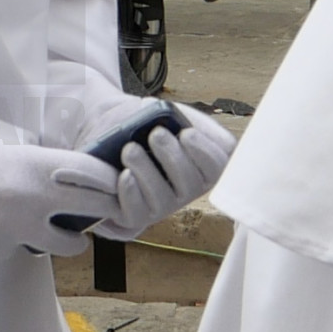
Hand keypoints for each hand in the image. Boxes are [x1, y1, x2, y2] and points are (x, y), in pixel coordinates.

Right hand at [0, 135, 123, 257]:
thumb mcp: (11, 146)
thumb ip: (47, 162)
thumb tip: (85, 177)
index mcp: (37, 163)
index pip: (96, 174)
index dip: (114, 182)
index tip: (119, 186)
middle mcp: (33, 196)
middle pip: (95, 210)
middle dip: (108, 212)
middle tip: (109, 213)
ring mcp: (19, 226)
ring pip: (72, 244)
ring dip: (74, 239)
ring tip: (65, 232)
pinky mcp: (2, 247)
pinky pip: (30, 248)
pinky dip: (27, 241)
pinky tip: (7, 225)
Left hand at [89, 104, 234, 239]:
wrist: (113, 129)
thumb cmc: (149, 123)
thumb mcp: (174, 115)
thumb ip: (193, 121)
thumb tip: (206, 136)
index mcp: (202, 165)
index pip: (219, 168)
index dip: (205, 153)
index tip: (186, 132)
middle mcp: (186, 190)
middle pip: (191, 184)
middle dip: (173, 158)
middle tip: (156, 134)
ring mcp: (162, 205)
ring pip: (162, 198)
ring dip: (147, 171)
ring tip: (130, 149)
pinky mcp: (135, 216)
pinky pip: (136, 212)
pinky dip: (130, 192)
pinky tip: (124, 174)